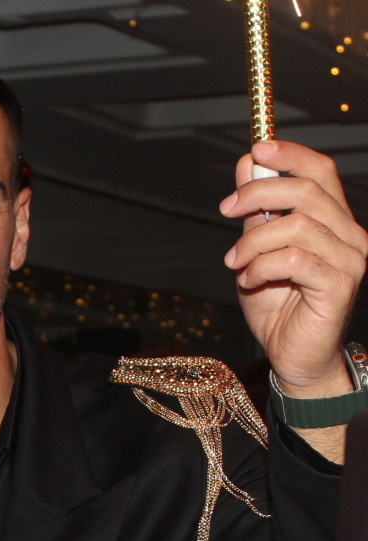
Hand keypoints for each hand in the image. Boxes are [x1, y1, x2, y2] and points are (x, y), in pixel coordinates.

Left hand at [220, 140, 367, 398]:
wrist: (291, 354)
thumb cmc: (277, 304)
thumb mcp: (256, 250)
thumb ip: (256, 212)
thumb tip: (248, 164)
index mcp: (332, 220)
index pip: (321, 171)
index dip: (290, 154)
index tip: (255, 151)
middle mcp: (349, 235)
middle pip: (308, 190)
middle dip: (257, 194)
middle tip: (226, 210)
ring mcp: (349, 259)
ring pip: (296, 225)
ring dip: (252, 241)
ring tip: (234, 262)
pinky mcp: (339, 284)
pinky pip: (294, 259)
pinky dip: (260, 266)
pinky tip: (248, 279)